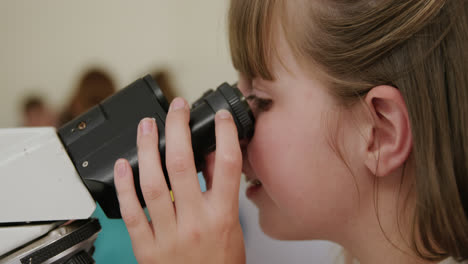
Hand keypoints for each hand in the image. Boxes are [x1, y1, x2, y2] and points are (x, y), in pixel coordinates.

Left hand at [113, 97, 245, 263]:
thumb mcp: (232, 227)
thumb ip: (222, 192)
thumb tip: (211, 158)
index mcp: (222, 216)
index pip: (227, 165)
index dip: (224, 134)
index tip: (217, 116)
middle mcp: (196, 222)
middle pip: (184, 165)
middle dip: (178, 129)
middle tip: (175, 109)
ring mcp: (169, 234)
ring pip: (154, 183)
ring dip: (148, 149)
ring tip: (146, 126)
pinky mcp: (146, 247)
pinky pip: (132, 213)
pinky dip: (124, 186)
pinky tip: (122, 165)